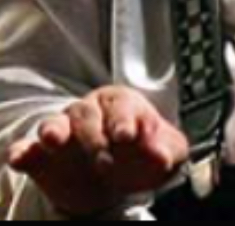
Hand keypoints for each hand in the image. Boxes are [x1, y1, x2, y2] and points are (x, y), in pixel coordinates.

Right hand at [8, 87, 188, 217]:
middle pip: (87, 116)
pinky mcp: (43, 157)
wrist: (117, 177)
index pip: (122, 106)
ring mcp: (64, 133)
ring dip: (53, 130)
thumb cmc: (142, 155)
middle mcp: (90, 112)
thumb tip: (161, 156)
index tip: (128, 136)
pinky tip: (20, 156)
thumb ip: (168, 150)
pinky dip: (22, 151)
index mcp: (121, 104)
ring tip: (52, 139)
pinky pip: (27, 149)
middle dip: (95, 138)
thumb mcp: (165, 153)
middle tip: (106, 162)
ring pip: (54, 123)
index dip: (124, 120)